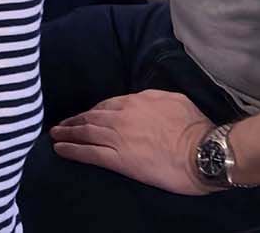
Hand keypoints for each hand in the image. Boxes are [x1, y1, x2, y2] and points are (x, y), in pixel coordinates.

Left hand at [50, 90, 219, 195]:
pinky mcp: (120, 160)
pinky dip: (72, 150)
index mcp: (135, 101)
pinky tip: (60, 150)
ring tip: (54, 135)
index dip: (91, 112)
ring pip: (85, 133)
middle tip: (60, 125)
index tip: (83, 116)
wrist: (204, 151)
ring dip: (66, 133)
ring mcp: (118, 138)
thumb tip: (143, 101)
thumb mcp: (174, 100)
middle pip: (90, 117)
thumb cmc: (197, 127)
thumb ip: (153, 99)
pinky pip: (89, 153)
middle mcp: (121, 117)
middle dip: (73, 121)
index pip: (105, 105)